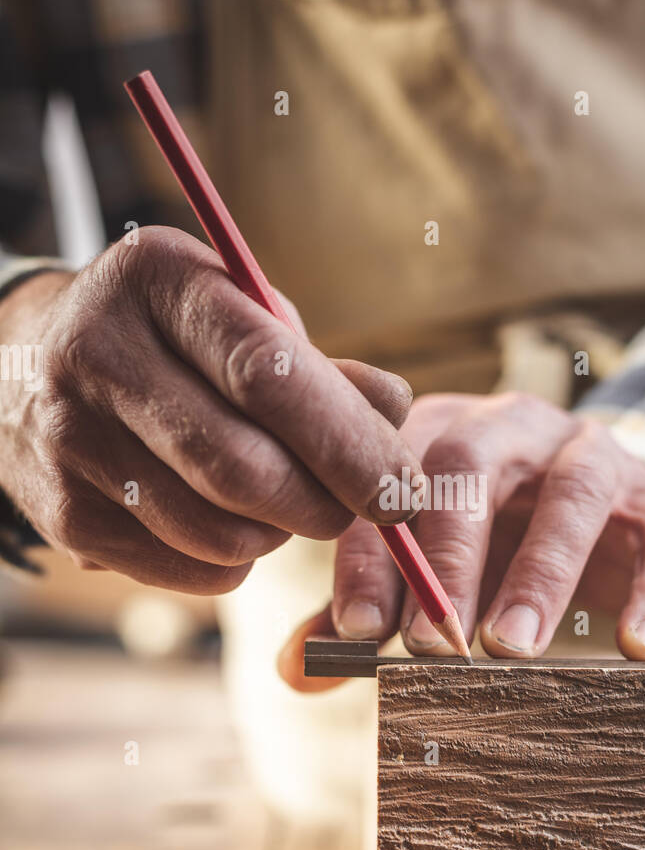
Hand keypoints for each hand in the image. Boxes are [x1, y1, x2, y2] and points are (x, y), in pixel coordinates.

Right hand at [0, 227, 419, 591]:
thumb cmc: (171, 337)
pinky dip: (236, 564)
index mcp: (156, 280)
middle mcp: (97, 353)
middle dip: (326, 504)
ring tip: (287, 502)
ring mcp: (71, 439)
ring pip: (218, 532)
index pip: (266, 373)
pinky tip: (233, 524)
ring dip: (281, 534)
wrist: (26, 362)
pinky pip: (186, 570)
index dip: (348, 442)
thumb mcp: (241, 315)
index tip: (403, 486)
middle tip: (363, 507)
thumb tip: (394, 411)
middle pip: (243, 468)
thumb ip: (321, 367)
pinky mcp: (62, 514)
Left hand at [280, 391, 644, 686]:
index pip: (392, 483)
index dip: (371, 556)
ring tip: (514, 648)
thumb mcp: (425, 566)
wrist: (610, 508)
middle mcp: (515, 428)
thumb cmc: (493, 539)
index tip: (355, 631)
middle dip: (449, 562)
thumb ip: (367, 606)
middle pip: (475, 468)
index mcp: (439, 433)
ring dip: (542, 573)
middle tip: (432, 647)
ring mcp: (595, 455)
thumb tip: (294, 670)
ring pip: (575, 493)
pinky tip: (642, 649)